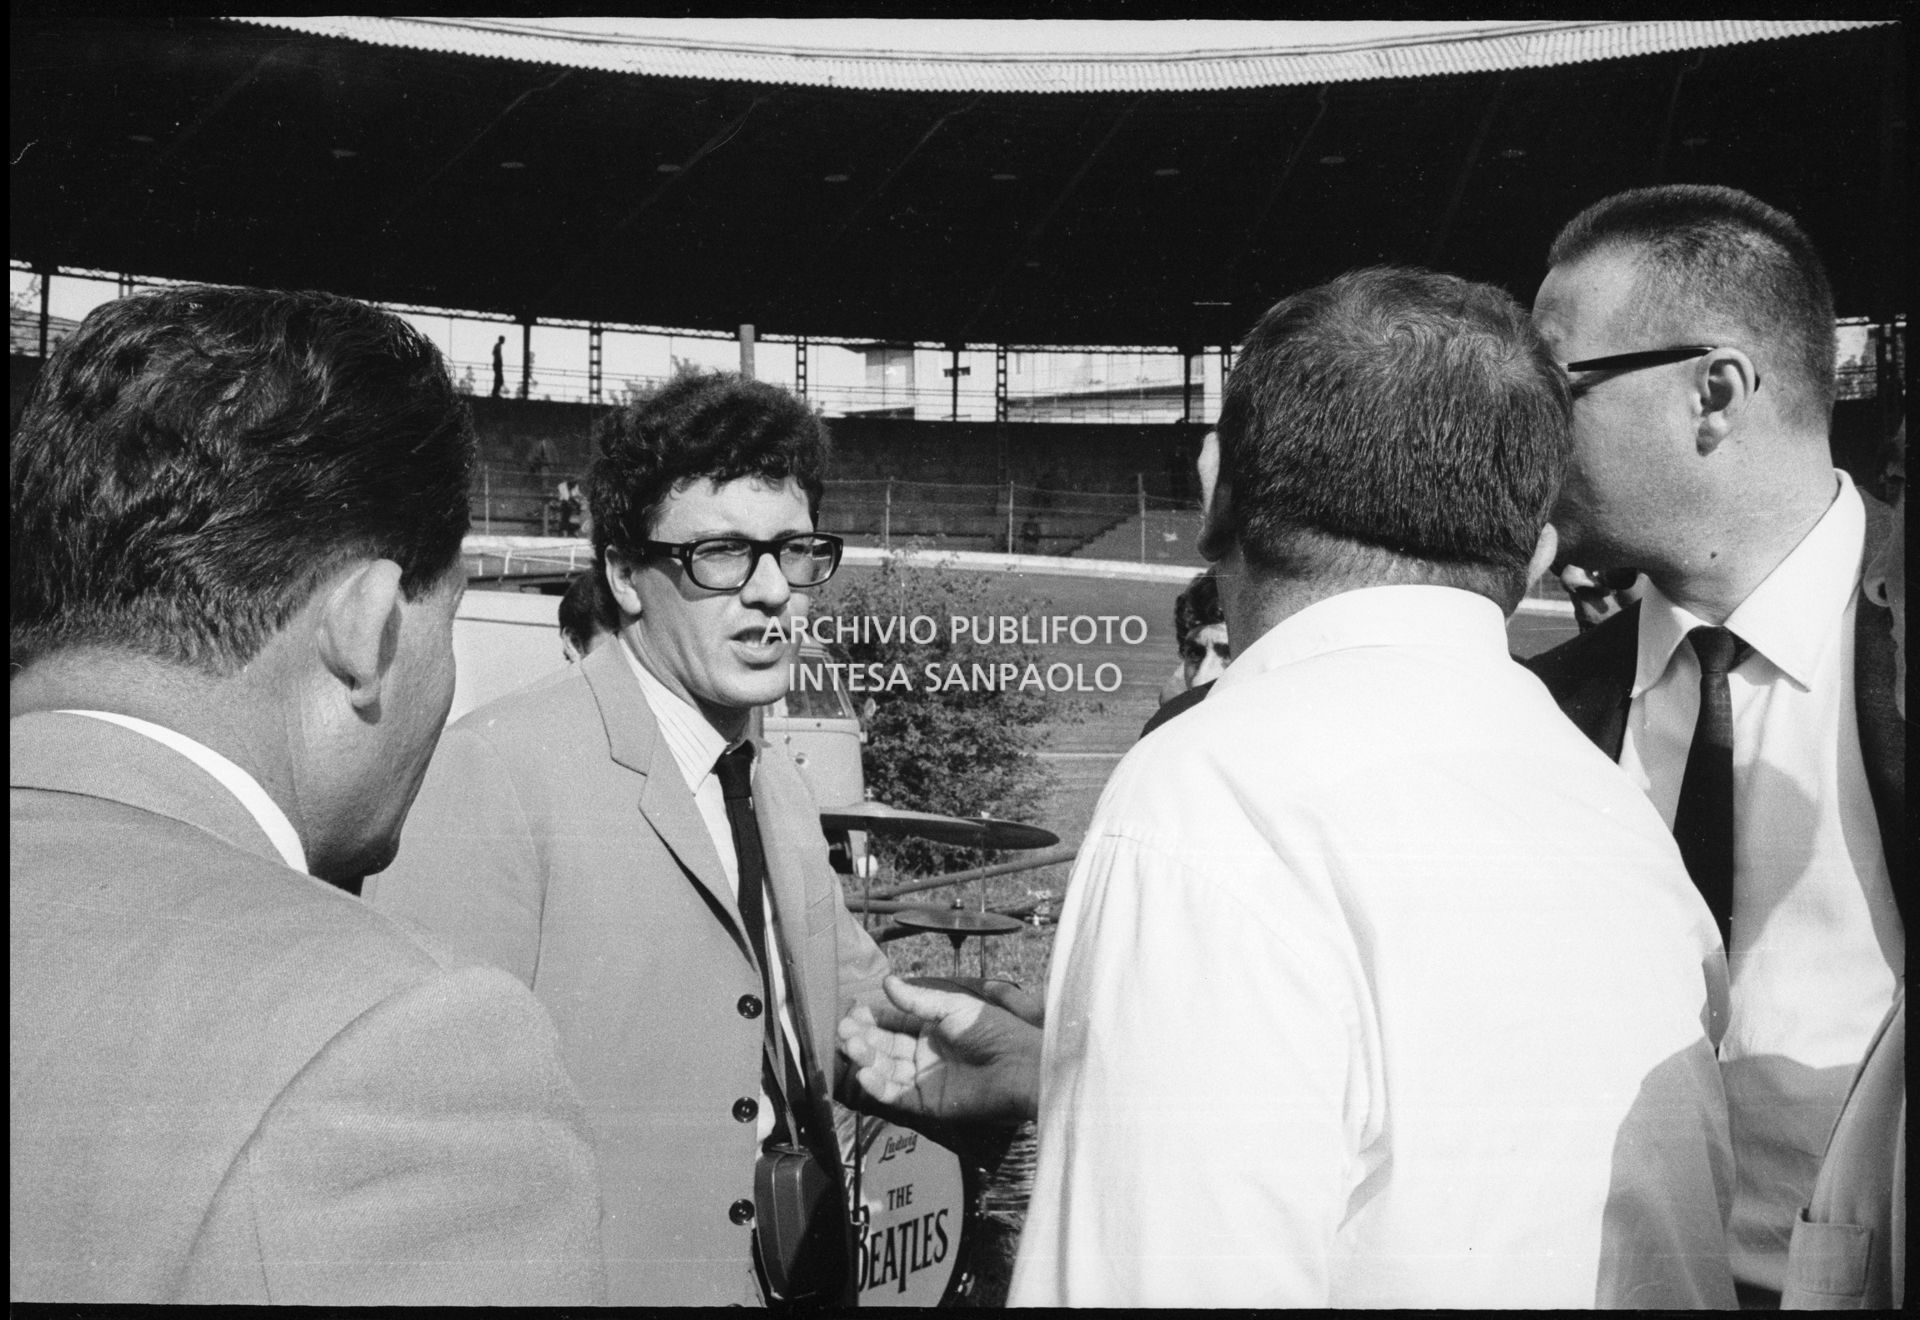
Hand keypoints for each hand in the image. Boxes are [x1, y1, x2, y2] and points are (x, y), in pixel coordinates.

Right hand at [837, 975, 1042, 1122]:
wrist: (1018, 1065)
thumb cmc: (993, 1031)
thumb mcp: (953, 1007)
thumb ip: (917, 1000)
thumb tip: (886, 982)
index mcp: (932, 1028)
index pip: (894, 1022)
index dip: (873, 1018)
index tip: (852, 1012)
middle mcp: (925, 1053)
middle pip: (885, 1045)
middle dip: (864, 1037)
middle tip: (843, 1030)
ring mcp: (924, 1078)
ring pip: (886, 1069)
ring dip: (867, 1058)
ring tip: (850, 1046)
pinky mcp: (927, 1102)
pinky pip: (896, 1094)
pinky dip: (878, 1085)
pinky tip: (865, 1072)